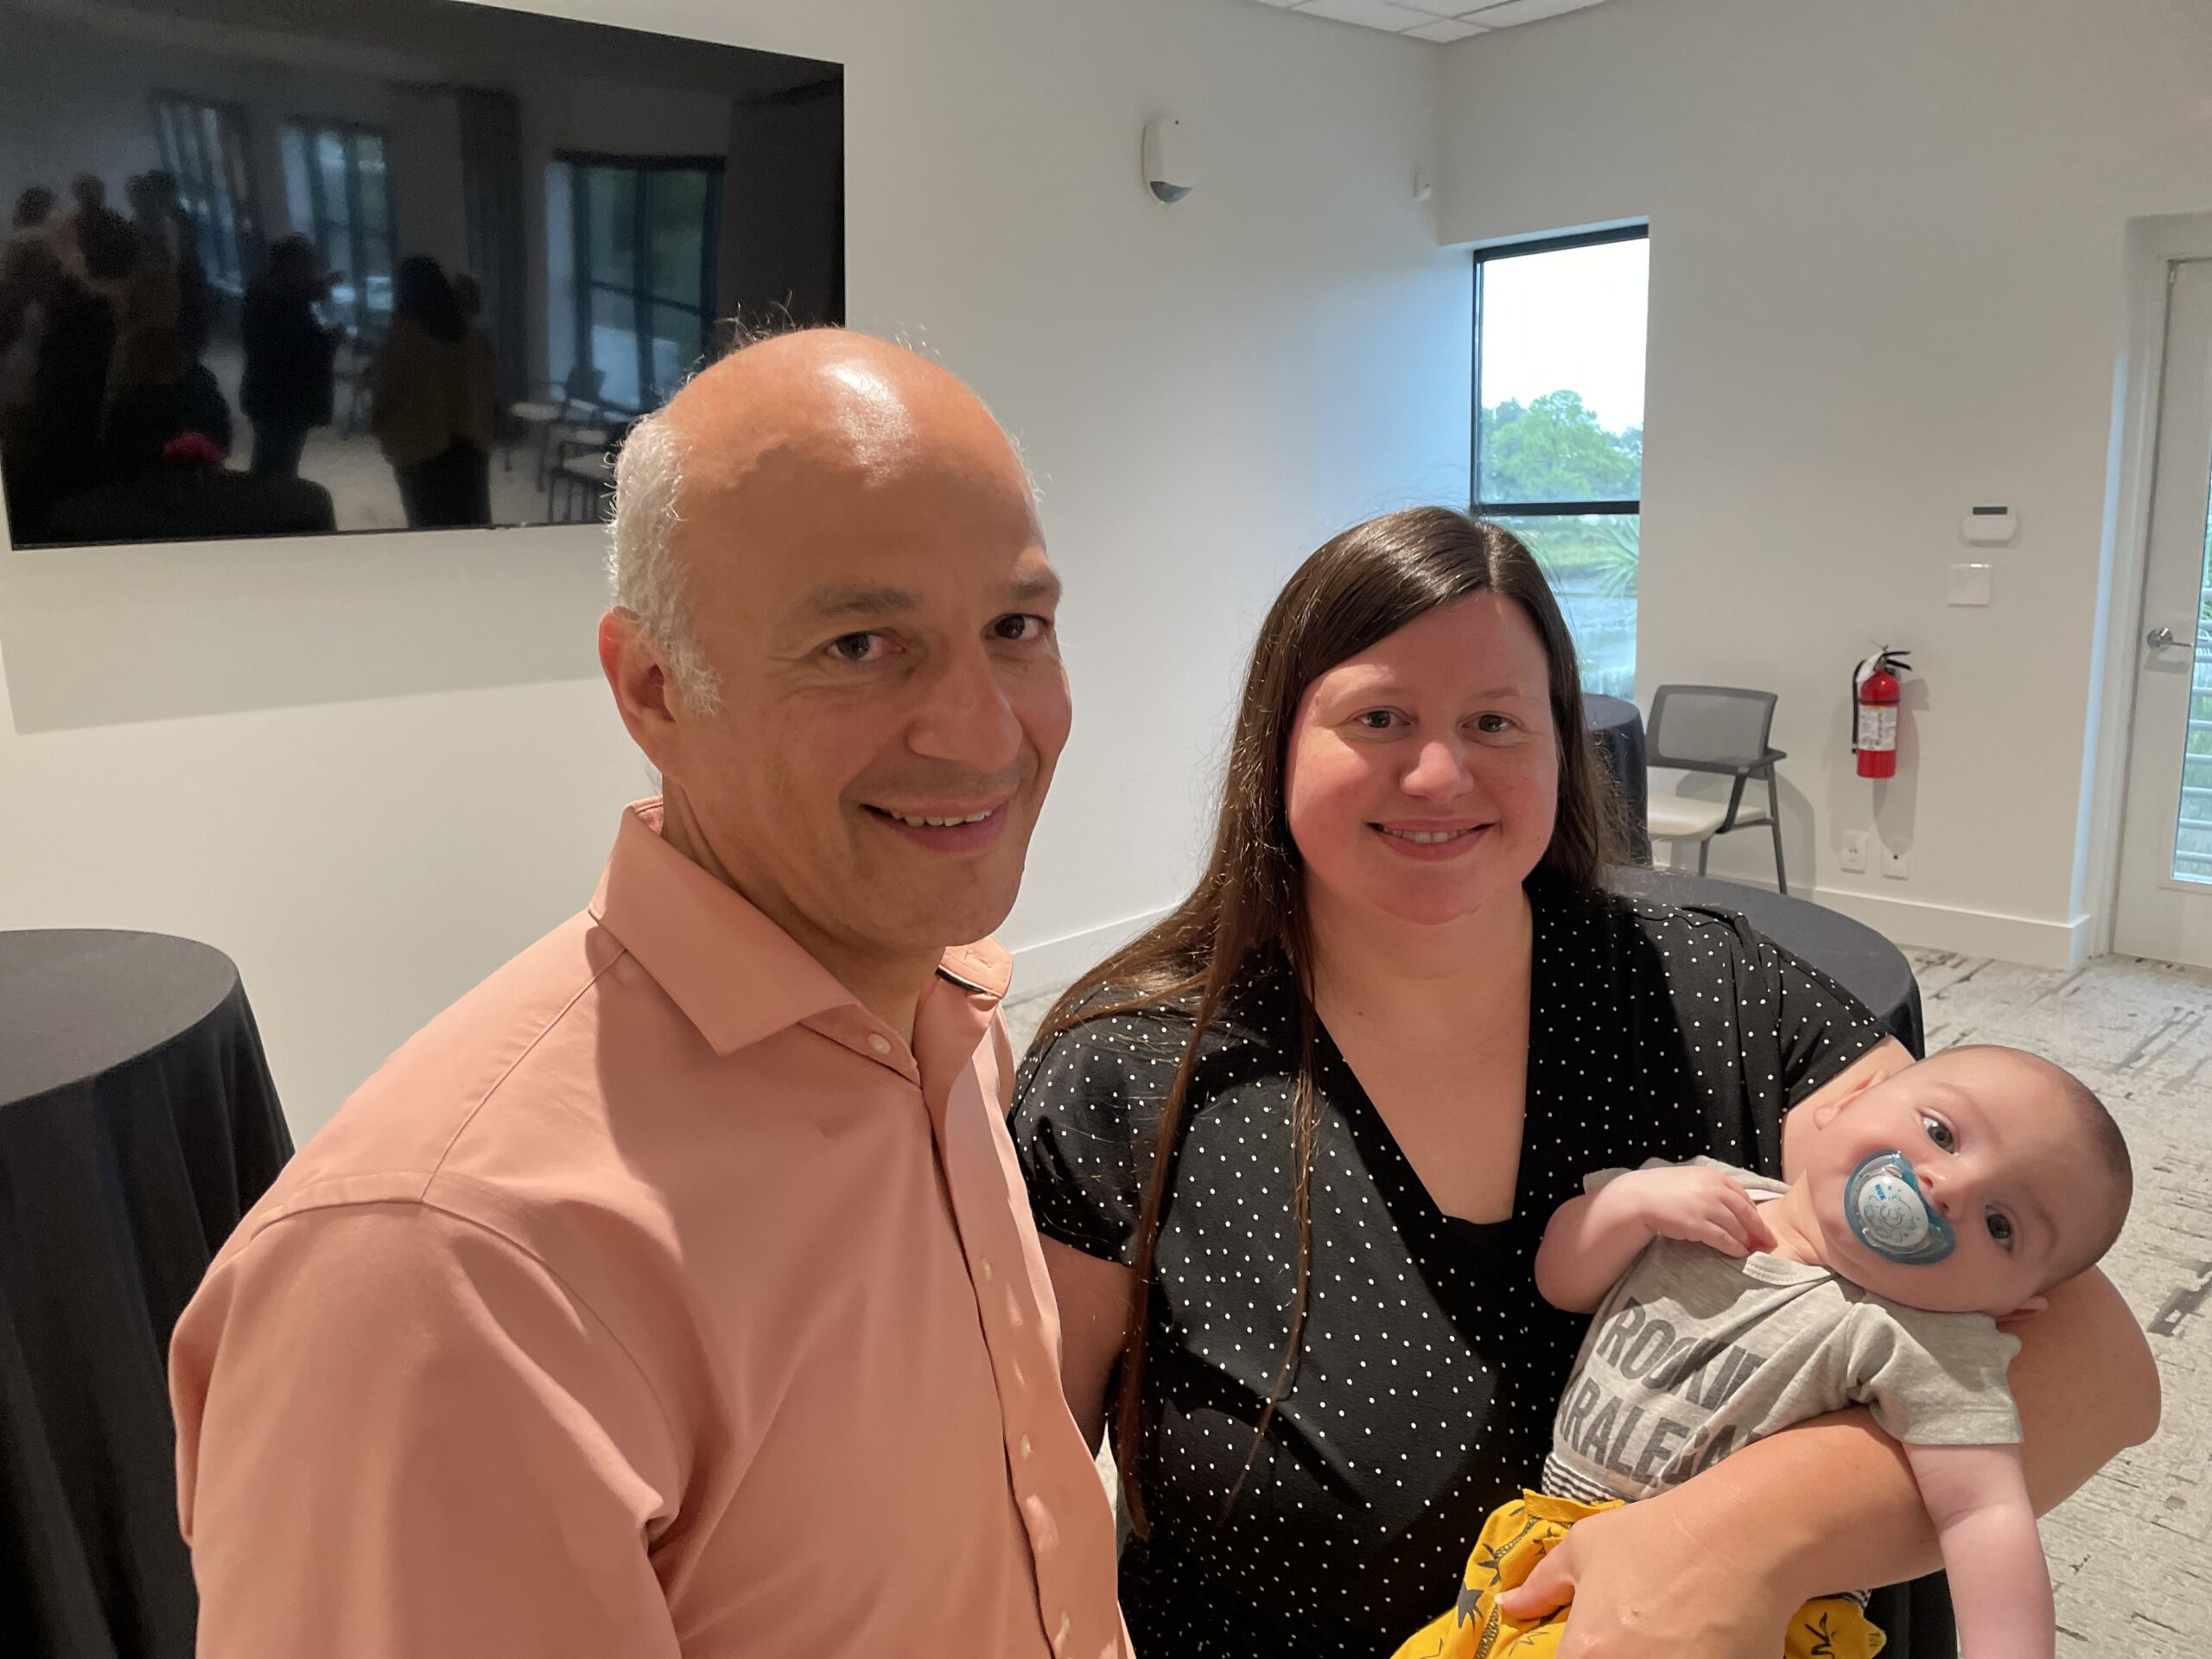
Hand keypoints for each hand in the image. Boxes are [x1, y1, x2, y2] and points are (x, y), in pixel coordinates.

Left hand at [1494, 1493, 1796, 1656]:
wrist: (1742, 1539)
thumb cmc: (1655, 1537)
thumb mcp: (1584, 1548)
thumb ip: (1541, 1586)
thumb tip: (1509, 1605)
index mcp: (1586, 1655)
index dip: (1569, 1658)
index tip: (1580, 1648)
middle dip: (1611, 1656)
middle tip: (1625, 1639)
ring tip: (1662, 1638)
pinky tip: (1694, 1645)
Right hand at [1614, 1167, 1772, 1256]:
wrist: (1640, 1196)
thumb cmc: (1664, 1189)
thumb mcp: (1692, 1179)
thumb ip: (1712, 1187)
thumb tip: (1731, 1202)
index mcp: (1715, 1177)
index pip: (1744, 1197)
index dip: (1755, 1213)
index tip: (1761, 1225)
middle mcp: (1714, 1190)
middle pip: (1746, 1213)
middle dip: (1760, 1230)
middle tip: (1769, 1242)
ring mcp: (1707, 1208)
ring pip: (1737, 1228)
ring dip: (1747, 1241)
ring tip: (1752, 1250)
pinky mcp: (1698, 1225)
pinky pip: (1724, 1239)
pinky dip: (1734, 1248)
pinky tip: (1739, 1254)